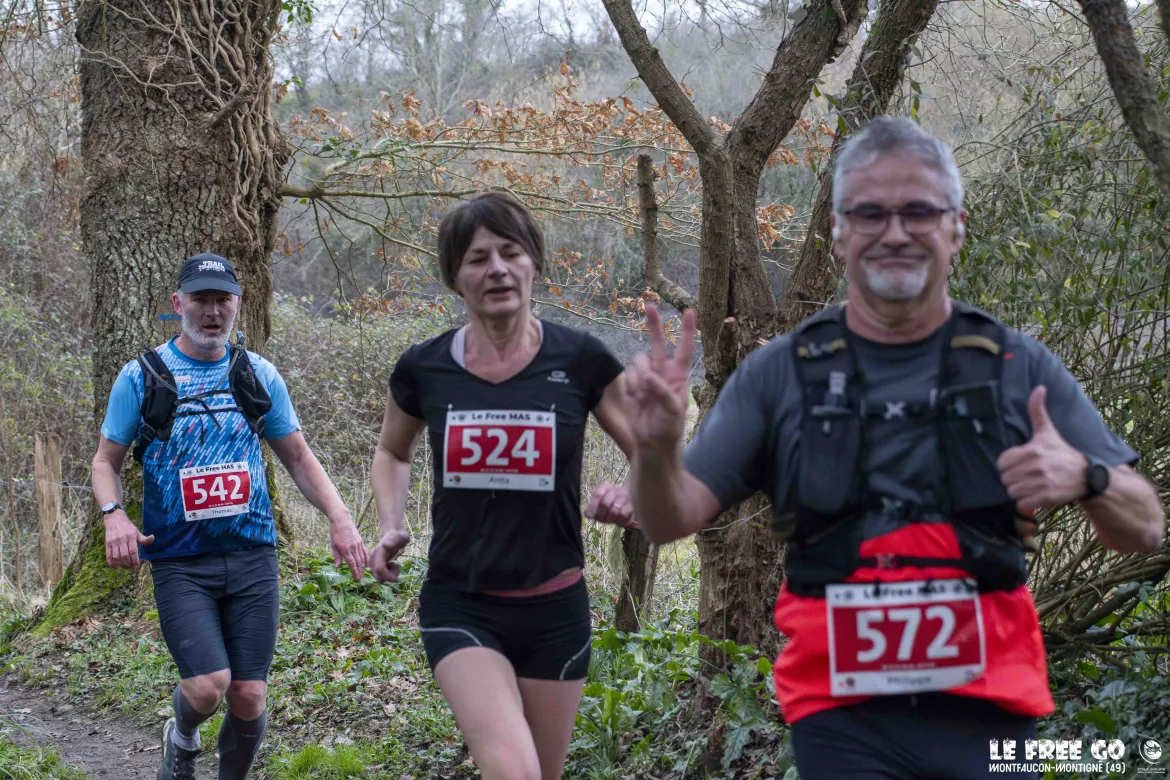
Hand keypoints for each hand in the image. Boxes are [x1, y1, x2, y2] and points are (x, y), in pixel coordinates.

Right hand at [103, 511, 153, 568]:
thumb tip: (152, 538)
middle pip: (124, 555)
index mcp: (131, 537)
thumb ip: (144, 538)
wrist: (114, 519)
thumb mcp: (137, 531)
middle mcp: (122, 539)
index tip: (136, 566)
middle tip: (131, 567)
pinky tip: (115, 566)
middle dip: (128, 564)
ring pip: (116, 556)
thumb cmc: (128, 527)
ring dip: (120, 564)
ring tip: (125, 567)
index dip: (135, 560)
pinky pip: (108, 555)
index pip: (133, 551)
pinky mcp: (107, 543)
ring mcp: (114, 542)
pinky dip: (111, 562)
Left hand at [329, 516, 368, 580]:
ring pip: (362, 557)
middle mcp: (353, 547)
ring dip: (363, 567)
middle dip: (360, 571)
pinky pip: (365, 551)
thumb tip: (337, 566)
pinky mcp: (360, 541)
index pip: (352, 563)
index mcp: (345, 549)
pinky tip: (367, 563)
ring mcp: (358, 544)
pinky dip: (366, 558)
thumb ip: (336, 556)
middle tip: (360, 579)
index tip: (356, 578)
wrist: (342, 520)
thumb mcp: (333, 545)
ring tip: (363, 573)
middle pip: (358, 562)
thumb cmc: (335, 532)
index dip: (354, 571)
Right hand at [370, 528, 409, 583]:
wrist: (394, 534)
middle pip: (378, 576)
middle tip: (396, 567)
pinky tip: (392, 565)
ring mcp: (374, 562)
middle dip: (388, 577)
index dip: (387, 576)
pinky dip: (388, 574)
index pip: (379, 569)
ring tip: (395, 565)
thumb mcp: (401, 537)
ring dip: (388, 576)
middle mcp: (374, 559)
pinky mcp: (376, 565)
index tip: (397, 578)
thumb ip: (393, 541)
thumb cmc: (399, 536)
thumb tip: (385, 545)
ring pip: (379, 577)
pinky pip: (380, 575)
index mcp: (378, 553)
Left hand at [585, 482, 638, 529]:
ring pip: (615, 510)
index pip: (598, 495)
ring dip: (610, 519)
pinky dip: (619, 522)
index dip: (593, 507)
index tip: (590, 516)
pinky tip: (618, 521)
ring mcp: (626, 496)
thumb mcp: (598, 506)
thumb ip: (591, 509)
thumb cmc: (610, 506)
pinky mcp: (633, 506)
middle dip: (602, 515)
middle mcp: (616, 489)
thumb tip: (588, 514)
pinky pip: (623, 515)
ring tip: (610, 520)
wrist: (627, 507)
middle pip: (605, 504)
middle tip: (602, 520)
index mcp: (605, 486)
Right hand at [626, 305, 697, 453]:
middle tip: (649, 305)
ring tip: (645, 398)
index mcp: (678, 375)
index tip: (689, 311)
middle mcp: (661, 371)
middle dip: (653, 323)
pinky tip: (637, 401)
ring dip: (640, 377)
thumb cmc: (669, 427)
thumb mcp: (674, 411)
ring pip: (638, 362)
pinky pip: (628, 377)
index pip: (684, 348)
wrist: (651, 442)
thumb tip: (648, 376)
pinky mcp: (631, 384)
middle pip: (657, 342)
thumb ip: (663, 392)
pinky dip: (631, 388)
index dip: (687, 330)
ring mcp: (645, 377)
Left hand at [997, 386, 1087, 512]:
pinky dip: (1026, 502)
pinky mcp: (1047, 498)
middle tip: (1025, 476)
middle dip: (1013, 479)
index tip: (1019, 465)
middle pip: (1005, 479)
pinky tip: (1035, 495)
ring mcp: (1042, 483)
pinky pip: (1022, 504)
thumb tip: (1039, 388)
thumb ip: (1038, 411)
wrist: (1087, 476)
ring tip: (1030, 485)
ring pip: (1012, 492)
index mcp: (1032, 450)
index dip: (1008, 465)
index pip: (1002, 463)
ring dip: (1018, 492)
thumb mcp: (1048, 431)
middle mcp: (1036, 466)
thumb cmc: (1062, 452)